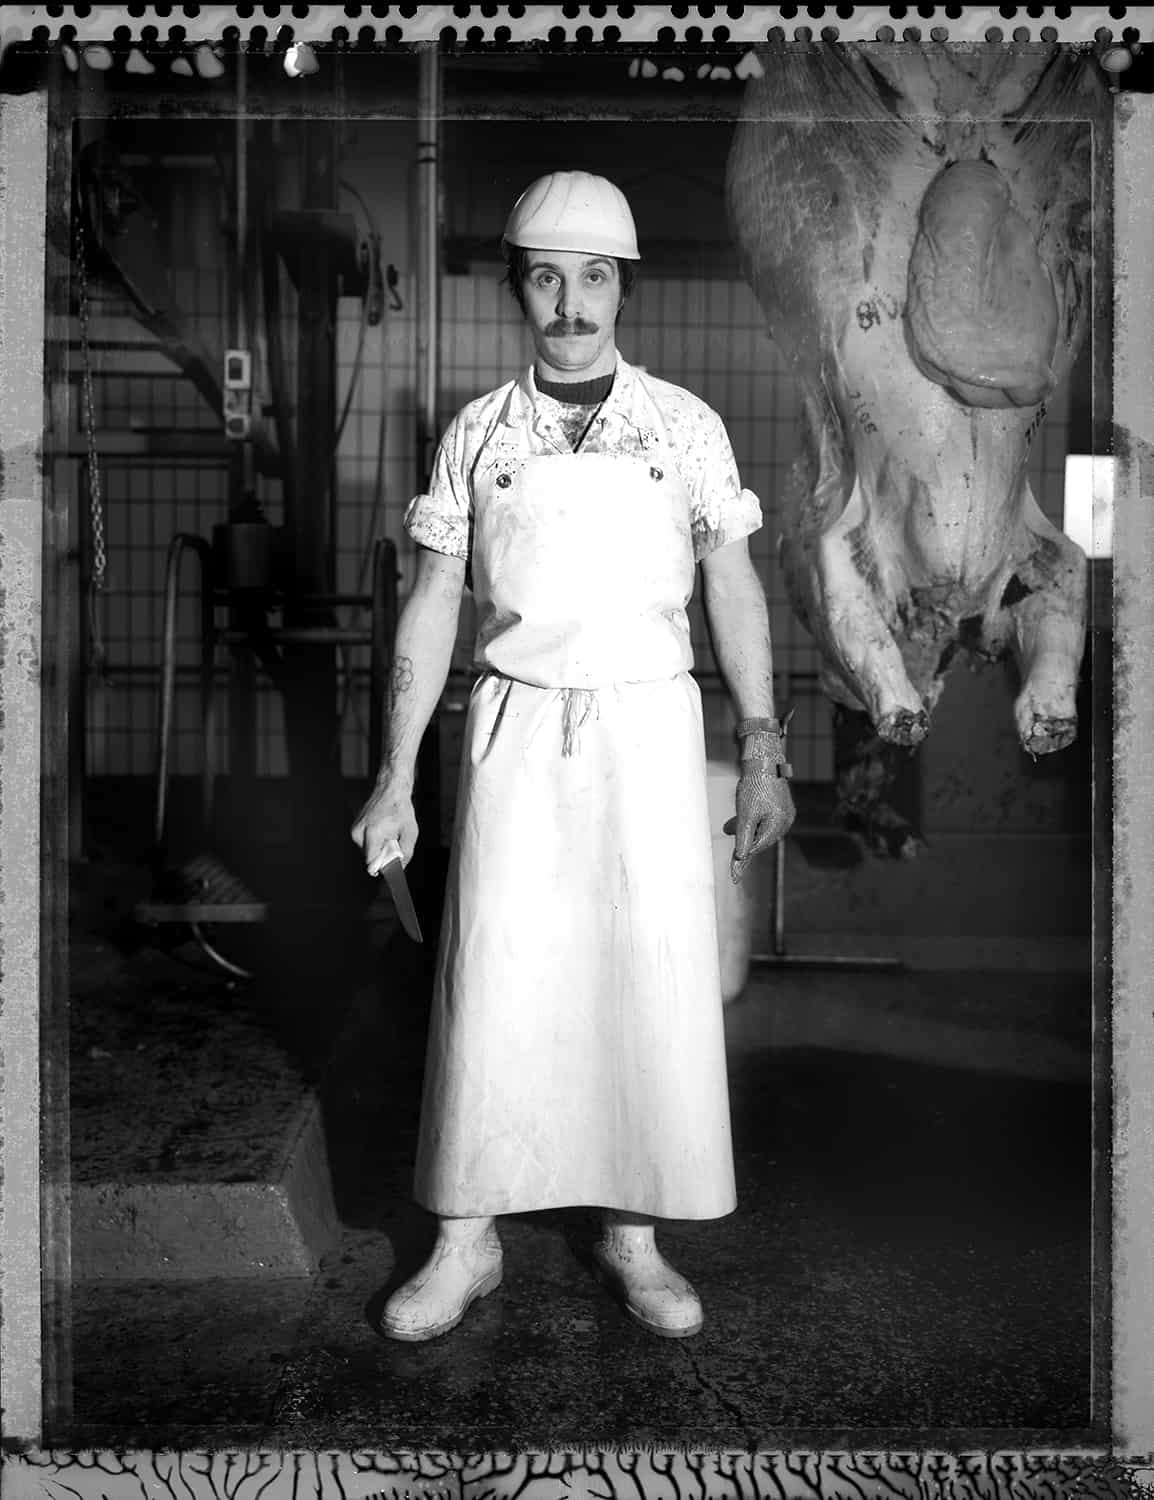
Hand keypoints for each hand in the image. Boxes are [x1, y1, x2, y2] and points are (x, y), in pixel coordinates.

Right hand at [350, 780, 418, 875]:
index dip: (383, 867)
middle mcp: (359, 832)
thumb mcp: (410, 832)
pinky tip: (382, 830)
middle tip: (394, 842)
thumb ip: (406, 853)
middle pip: (369, 858)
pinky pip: (365, 844)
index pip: (371, 863)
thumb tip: (400, 867)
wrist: (390, 789)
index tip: (392, 865)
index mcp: (372, 833)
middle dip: (383, 856)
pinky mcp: (354, 828)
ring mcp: (354, 830)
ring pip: (367, 852)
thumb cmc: (401, 809)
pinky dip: (374, 842)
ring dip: (379, 848)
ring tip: (388, 833)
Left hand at [724, 760, 795, 882]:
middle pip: (760, 839)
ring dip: (746, 828)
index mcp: (778, 826)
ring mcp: (786, 813)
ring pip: (762, 828)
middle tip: (727, 836)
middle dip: (744, 839)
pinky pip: (765, 819)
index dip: (742, 858)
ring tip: (729, 825)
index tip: (734, 877)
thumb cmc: (754, 787)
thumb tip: (740, 858)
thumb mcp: (745, 815)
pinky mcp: (782, 805)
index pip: (757, 847)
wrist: (763, 760)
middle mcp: (786, 822)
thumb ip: (743, 838)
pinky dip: (753, 819)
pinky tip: (741, 815)